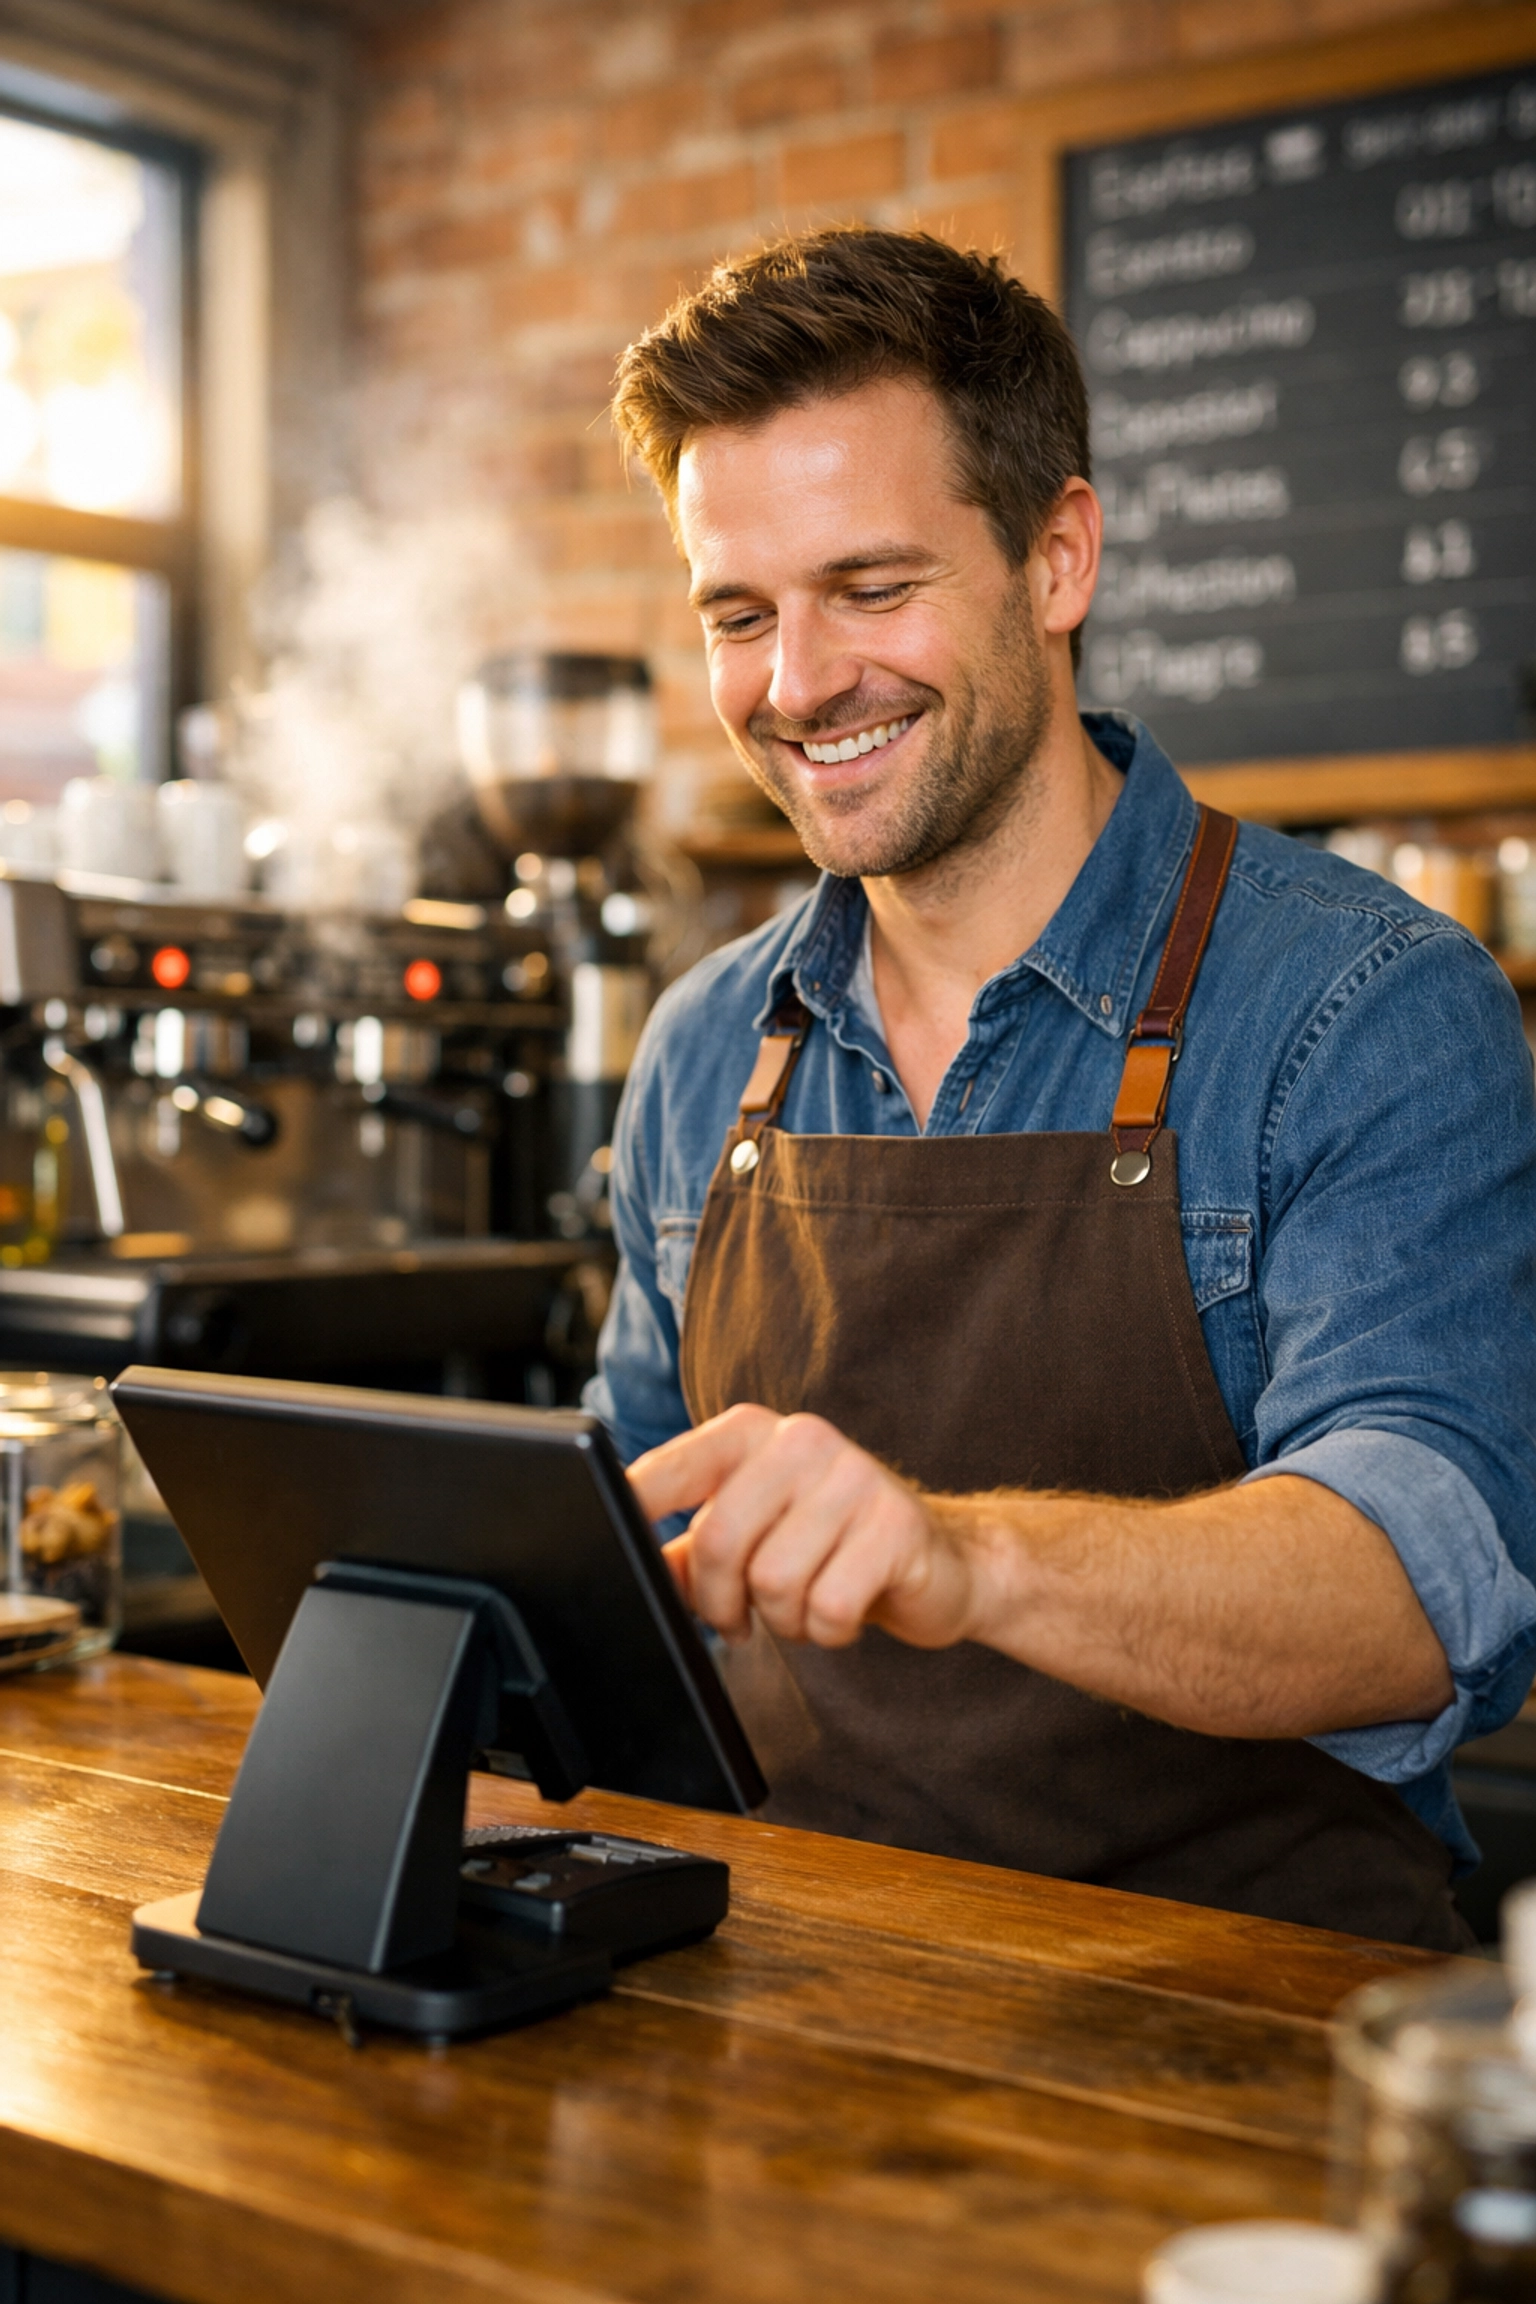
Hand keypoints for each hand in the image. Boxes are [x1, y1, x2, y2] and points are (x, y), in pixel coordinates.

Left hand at [627, 1404, 981, 1649]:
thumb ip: (688, 1551)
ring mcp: (854, 1477)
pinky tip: (843, 1614)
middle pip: (717, 1540)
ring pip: (772, 1581)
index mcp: (753, 1433)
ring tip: (805, 1606)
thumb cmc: (832, 1549)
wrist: (943, 1562)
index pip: (670, 1470)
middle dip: (720, 1602)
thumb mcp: (754, 1539)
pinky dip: (827, 1631)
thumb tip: (622, 1564)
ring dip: (782, 1620)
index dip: (633, 1513)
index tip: (606, 1547)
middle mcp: (801, 1439)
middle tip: (739, 1620)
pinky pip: (827, 1607)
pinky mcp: (895, 1525)